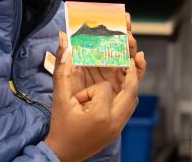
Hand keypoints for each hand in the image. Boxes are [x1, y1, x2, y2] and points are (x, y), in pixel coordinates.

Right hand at [45, 32, 139, 161]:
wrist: (62, 153)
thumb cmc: (60, 126)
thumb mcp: (59, 96)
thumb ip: (61, 68)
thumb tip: (63, 41)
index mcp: (101, 114)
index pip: (103, 88)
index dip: (90, 89)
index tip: (79, 98)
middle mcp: (114, 122)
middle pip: (131, 93)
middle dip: (132, 75)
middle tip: (131, 59)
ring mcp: (118, 128)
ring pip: (132, 102)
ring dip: (131, 85)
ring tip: (128, 70)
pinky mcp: (117, 131)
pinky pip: (128, 110)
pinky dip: (127, 96)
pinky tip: (121, 88)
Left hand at [66, 13, 146, 96]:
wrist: (73, 125)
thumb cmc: (67, 98)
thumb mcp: (63, 76)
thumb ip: (63, 57)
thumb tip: (63, 34)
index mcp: (92, 57)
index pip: (105, 37)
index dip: (113, 24)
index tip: (118, 14)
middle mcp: (106, 63)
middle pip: (120, 43)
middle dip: (125, 31)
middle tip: (125, 24)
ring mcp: (116, 74)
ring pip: (129, 56)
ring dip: (132, 46)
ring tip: (129, 40)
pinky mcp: (123, 87)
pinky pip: (136, 76)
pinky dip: (140, 67)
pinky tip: (139, 59)